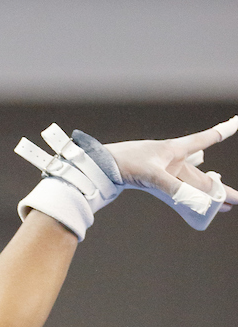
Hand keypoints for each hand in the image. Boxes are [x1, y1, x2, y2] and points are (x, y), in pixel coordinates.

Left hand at [106, 117, 237, 210]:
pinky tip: (196, 204)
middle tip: (234, 200)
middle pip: (202, 176)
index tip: (236, 121)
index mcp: (175, 150)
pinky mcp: (154, 182)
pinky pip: (177, 192)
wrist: (101, 168)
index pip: (205, 139)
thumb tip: (196, 204)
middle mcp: (173, 160)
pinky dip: (187, 199)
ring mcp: (164, 172)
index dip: (222, 131)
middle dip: (219, 189)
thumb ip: (175, 190)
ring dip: (206, 196)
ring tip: (222, 205)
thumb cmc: (126, 163)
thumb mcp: (152, 176)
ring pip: (191, 185)